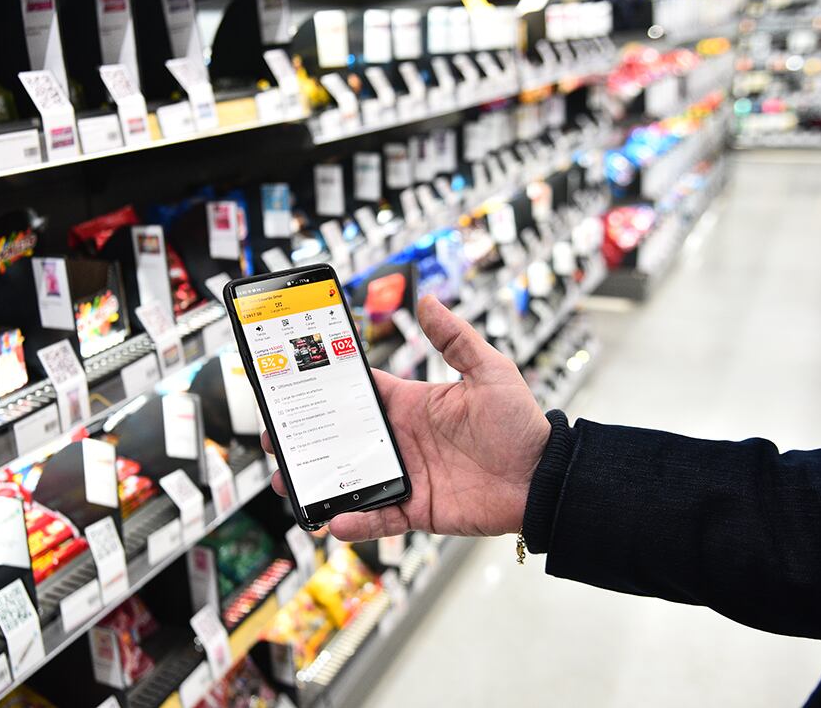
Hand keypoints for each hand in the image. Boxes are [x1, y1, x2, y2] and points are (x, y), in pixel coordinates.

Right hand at [263, 295, 550, 541]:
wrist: (545, 478)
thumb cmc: (521, 423)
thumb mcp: (490, 371)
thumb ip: (455, 338)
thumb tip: (428, 299)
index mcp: (411, 405)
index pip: (359, 394)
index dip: (325, 390)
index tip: (293, 386)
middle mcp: (401, 440)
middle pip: (342, 439)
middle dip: (307, 439)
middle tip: (276, 438)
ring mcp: (406, 476)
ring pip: (350, 480)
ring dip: (318, 482)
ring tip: (290, 483)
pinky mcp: (416, 510)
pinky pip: (378, 517)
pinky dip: (355, 521)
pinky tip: (333, 520)